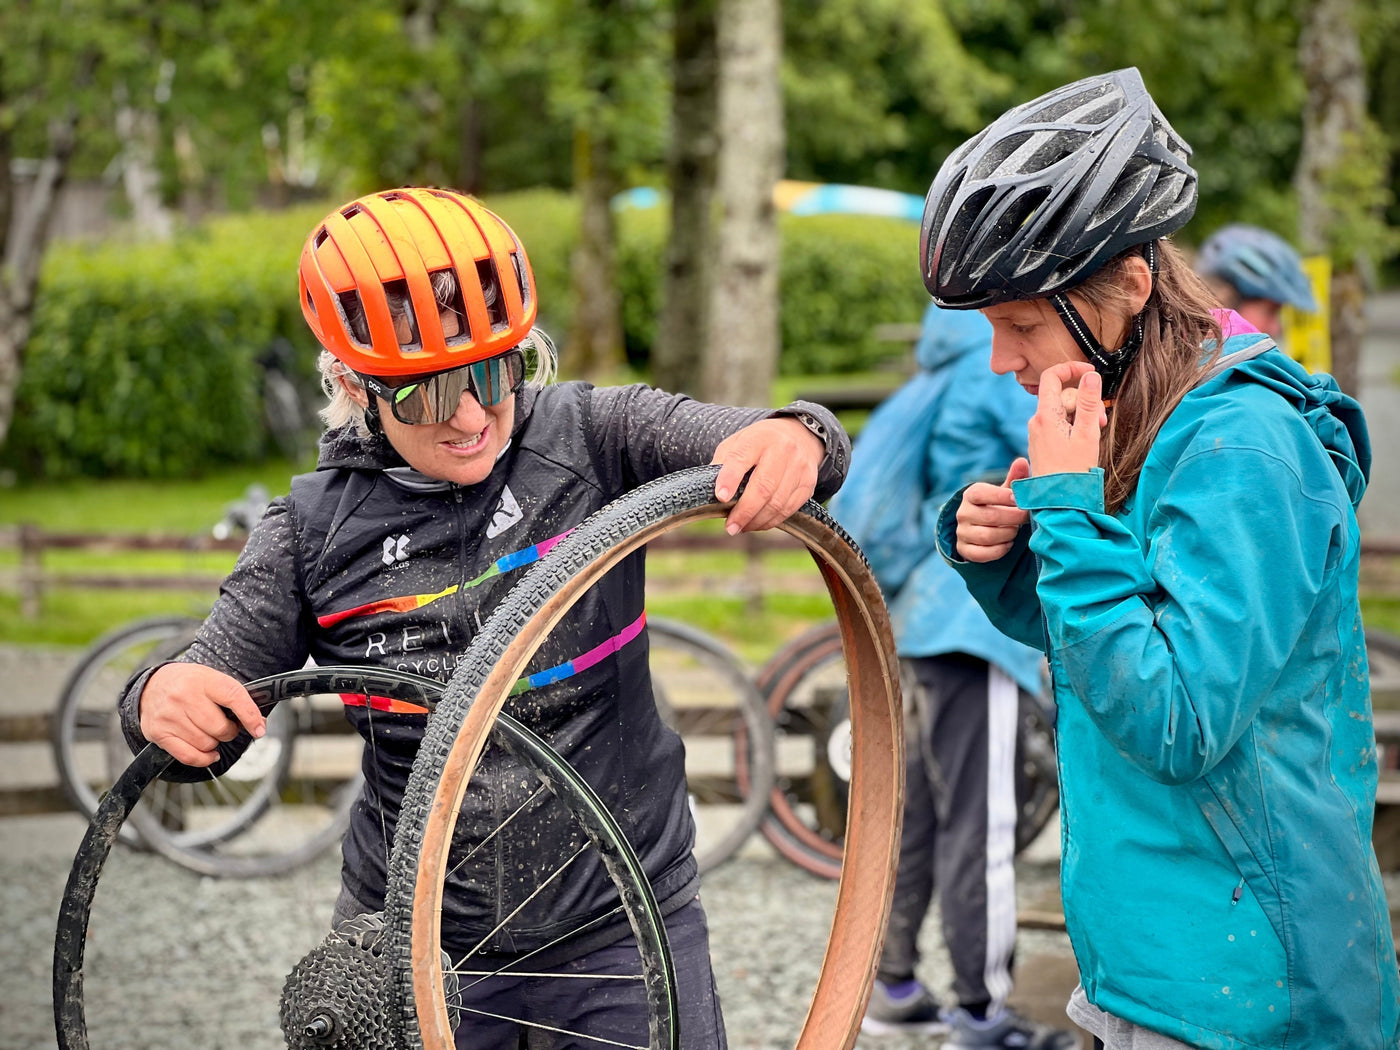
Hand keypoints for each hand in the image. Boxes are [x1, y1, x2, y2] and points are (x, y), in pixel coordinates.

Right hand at [139, 662, 265, 766]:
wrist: (151, 684)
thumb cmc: (189, 683)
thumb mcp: (211, 678)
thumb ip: (235, 697)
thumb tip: (259, 724)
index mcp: (203, 679)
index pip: (234, 697)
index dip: (250, 716)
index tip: (259, 730)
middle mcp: (184, 697)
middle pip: (220, 728)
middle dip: (229, 731)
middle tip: (226, 726)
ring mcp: (169, 716)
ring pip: (206, 744)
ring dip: (214, 743)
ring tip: (209, 732)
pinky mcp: (159, 733)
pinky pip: (189, 756)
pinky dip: (204, 759)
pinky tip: (209, 753)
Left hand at [712, 417, 824, 533]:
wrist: (799, 435)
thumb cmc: (759, 443)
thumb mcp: (738, 442)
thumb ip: (722, 463)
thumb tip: (707, 490)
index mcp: (758, 438)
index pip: (741, 458)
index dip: (730, 479)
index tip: (720, 497)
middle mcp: (782, 450)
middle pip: (763, 487)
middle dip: (744, 512)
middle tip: (730, 527)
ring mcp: (798, 467)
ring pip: (777, 502)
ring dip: (757, 521)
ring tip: (741, 527)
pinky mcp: (808, 483)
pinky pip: (789, 509)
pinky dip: (771, 521)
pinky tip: (758, 524)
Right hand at [955, 458, 1031, 562]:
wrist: (980, 526)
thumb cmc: (998, 505)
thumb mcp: (1005, 491)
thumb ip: (1015, 478)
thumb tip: (1022, 461)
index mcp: (971, 495)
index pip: (981, 493)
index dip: (1000, 496)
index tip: (1017, 499)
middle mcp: (963, 513)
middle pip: (989, 517)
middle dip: (1013, 518)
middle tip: (1026, 517)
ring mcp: (962, 532)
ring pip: (987, 536)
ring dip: (1008, 534)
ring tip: (1016, 530)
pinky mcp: (964, 549)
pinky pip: (983, 553)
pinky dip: (999, 550)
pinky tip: (1007, 543)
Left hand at [1028, 362, 1105, 476]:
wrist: (1059, 502)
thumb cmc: (1074, 471)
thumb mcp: (1088, 434)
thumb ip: (1090, 403)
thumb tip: (1090, 375)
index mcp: (1045, 415)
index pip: (1051, 376)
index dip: (1071, 369)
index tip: (1090, 372)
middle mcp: (1036, 422)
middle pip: (1062, 396)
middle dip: (1085, 402)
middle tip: (1102, 421)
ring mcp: (1038, 433)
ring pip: (1063, 411)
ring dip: (1082, 416)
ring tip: (1095, 434)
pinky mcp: (1041, 444)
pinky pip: (1059, 425)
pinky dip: (1074, 427)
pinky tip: (1084, 442)